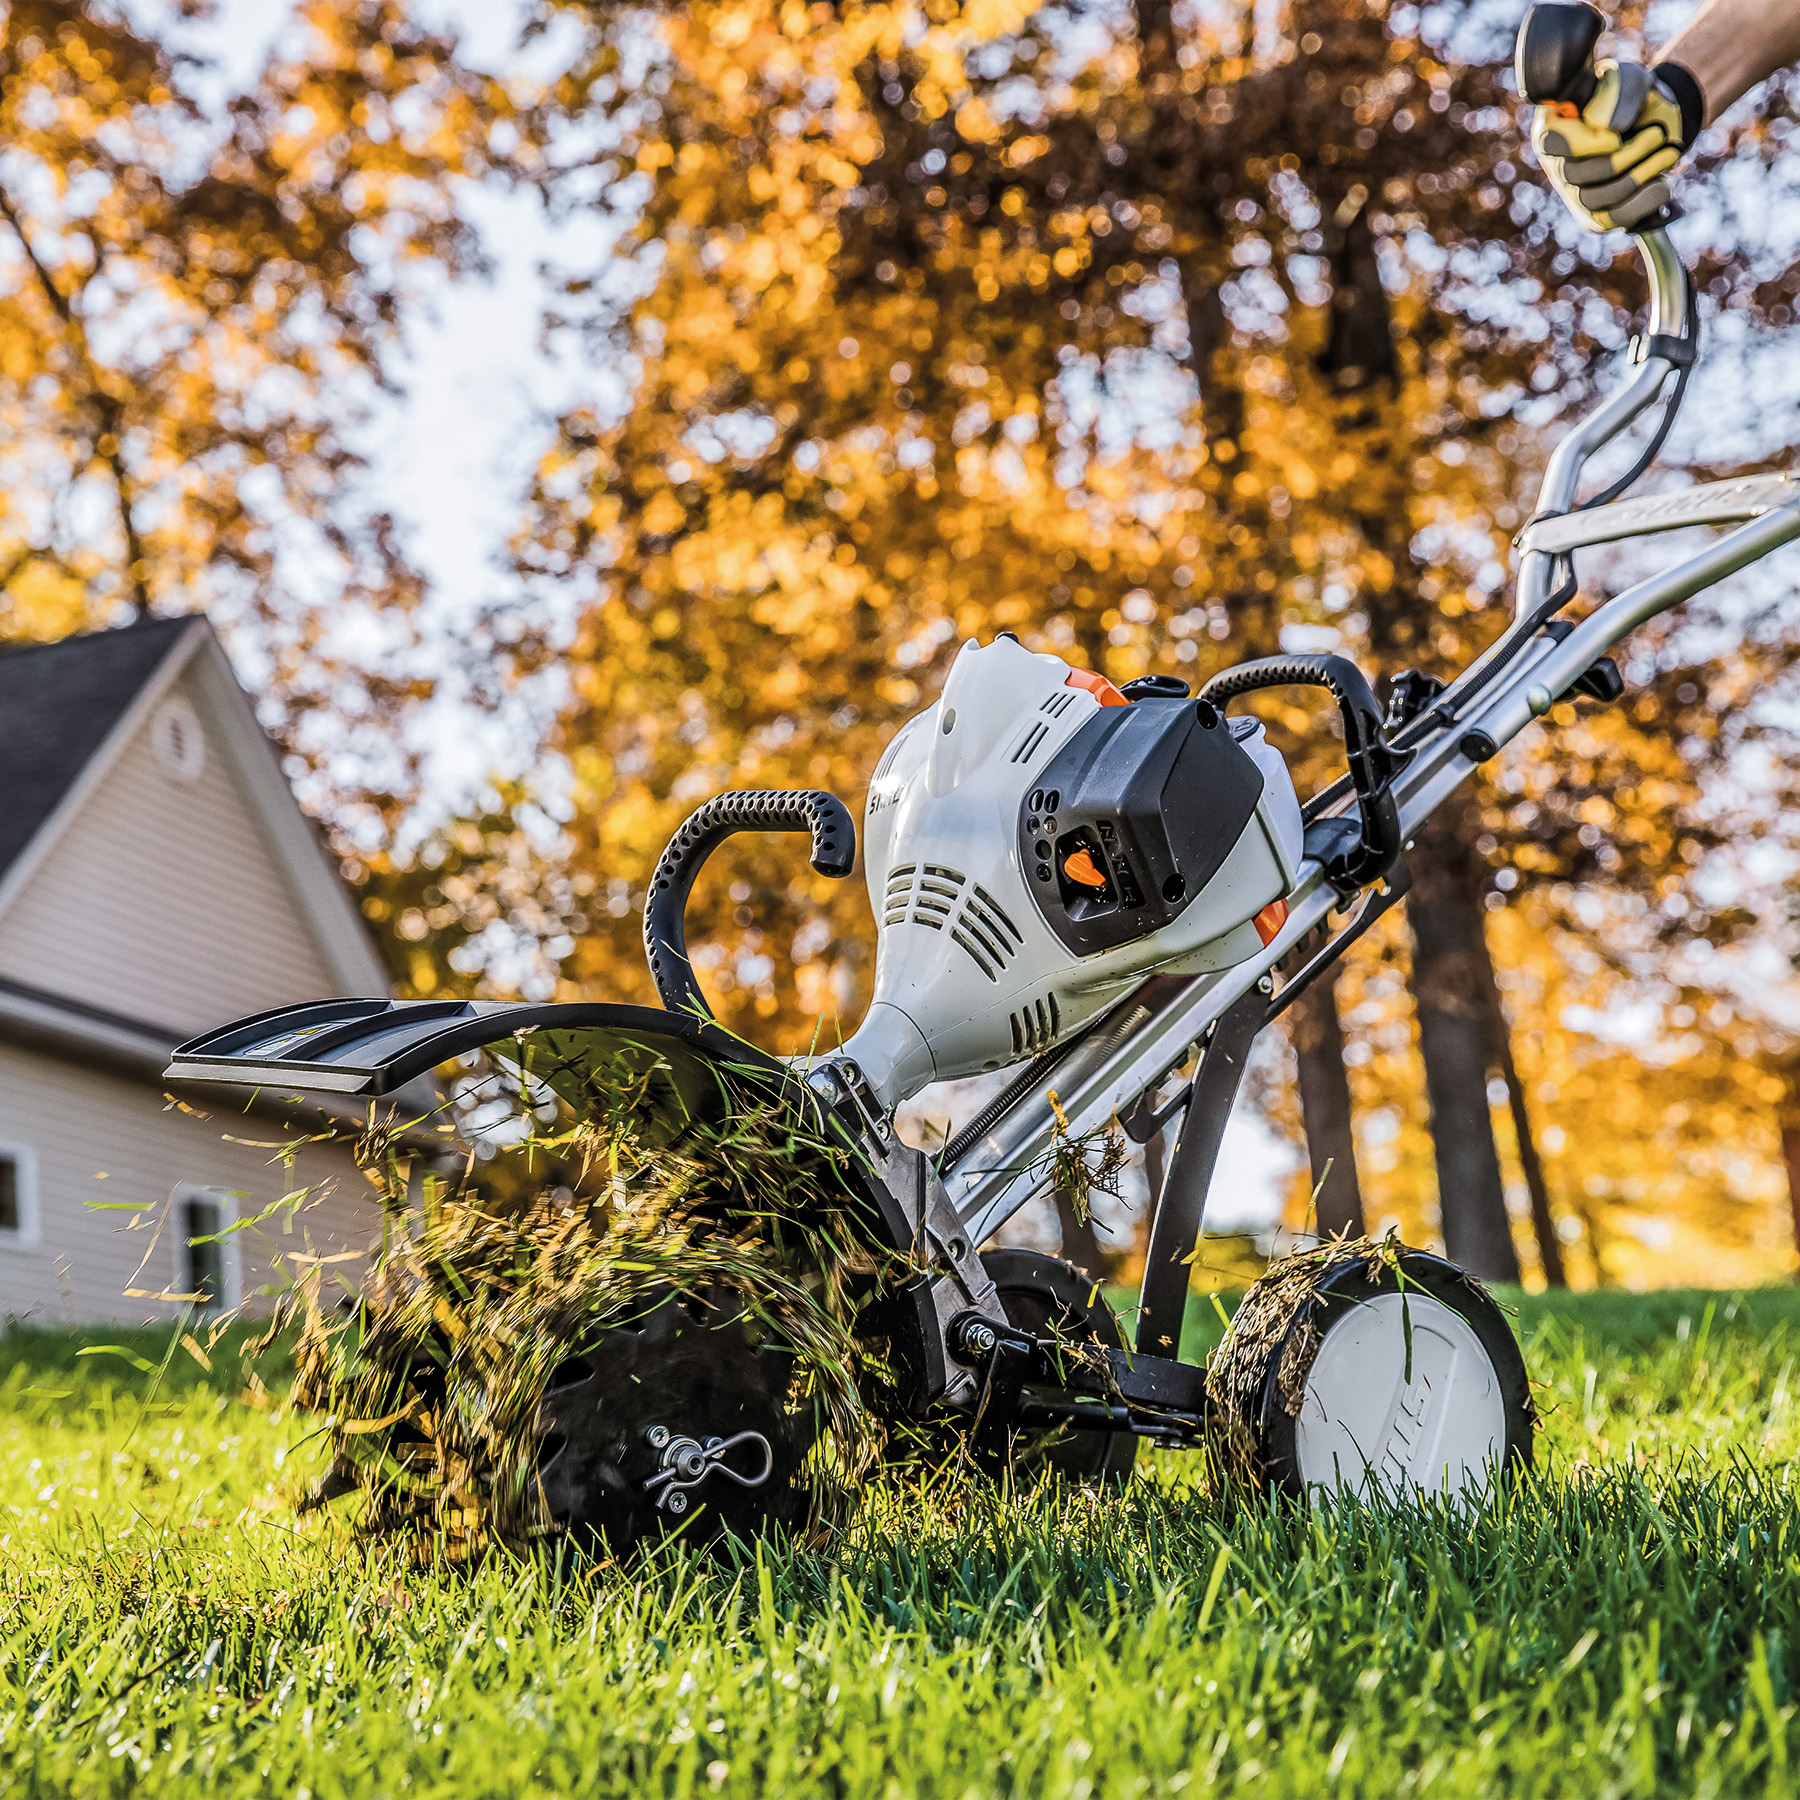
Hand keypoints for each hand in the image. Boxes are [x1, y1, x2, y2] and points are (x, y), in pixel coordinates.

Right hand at [1532, 59, 1699, 230]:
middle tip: (1656, 135)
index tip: (1618, 135)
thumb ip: (1618, 93)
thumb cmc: (1636, 99)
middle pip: (1574, 175)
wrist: (1657, 123)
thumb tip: (1606, 127)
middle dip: (1623, 157)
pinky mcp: (1594, 217)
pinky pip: (1611, 220)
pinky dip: (1642, 202)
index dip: (1587, 143)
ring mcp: (1572, 194)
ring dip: (1638, 176)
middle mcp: (1555, 163)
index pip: (1551, 142)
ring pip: (1593, 199)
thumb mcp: (1631, 81)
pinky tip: (1661, 184)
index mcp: (1552, 126)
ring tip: (1668, 154)